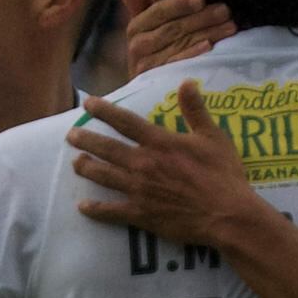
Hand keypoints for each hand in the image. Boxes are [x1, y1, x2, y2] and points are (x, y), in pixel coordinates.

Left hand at [69, 88, 270, 248]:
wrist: (226, 215)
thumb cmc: (223, 175)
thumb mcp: (214, 137)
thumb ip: (195, 110)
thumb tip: (187, 82)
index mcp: (160, 143)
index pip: (125, 122)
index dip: (104, 111)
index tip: (87, 104)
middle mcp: (143, 163)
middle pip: (106, 148)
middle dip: (86, 140)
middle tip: (71, 136)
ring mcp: (139, 190)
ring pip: (104, 176)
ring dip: (87, 168)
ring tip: (76, 163)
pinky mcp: (141, 214)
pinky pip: (112, 211)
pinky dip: (95, 209)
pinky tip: (82, 207)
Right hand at [111, 0, 234, 72]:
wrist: (150, 89)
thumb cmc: (154, 49)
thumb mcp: (148, 24)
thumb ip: (138, 0)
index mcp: (136, 27)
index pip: (158, 11)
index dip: (179, 4)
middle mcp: (137, 46)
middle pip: (173, 27)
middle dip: (202, 18)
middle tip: (225, 11)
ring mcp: (147, 66)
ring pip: (180, 44)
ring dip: (207, 33)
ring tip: (230, 26)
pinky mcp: (158, 82)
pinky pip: (177, 64)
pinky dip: (194, 54)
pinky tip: (210, 47)